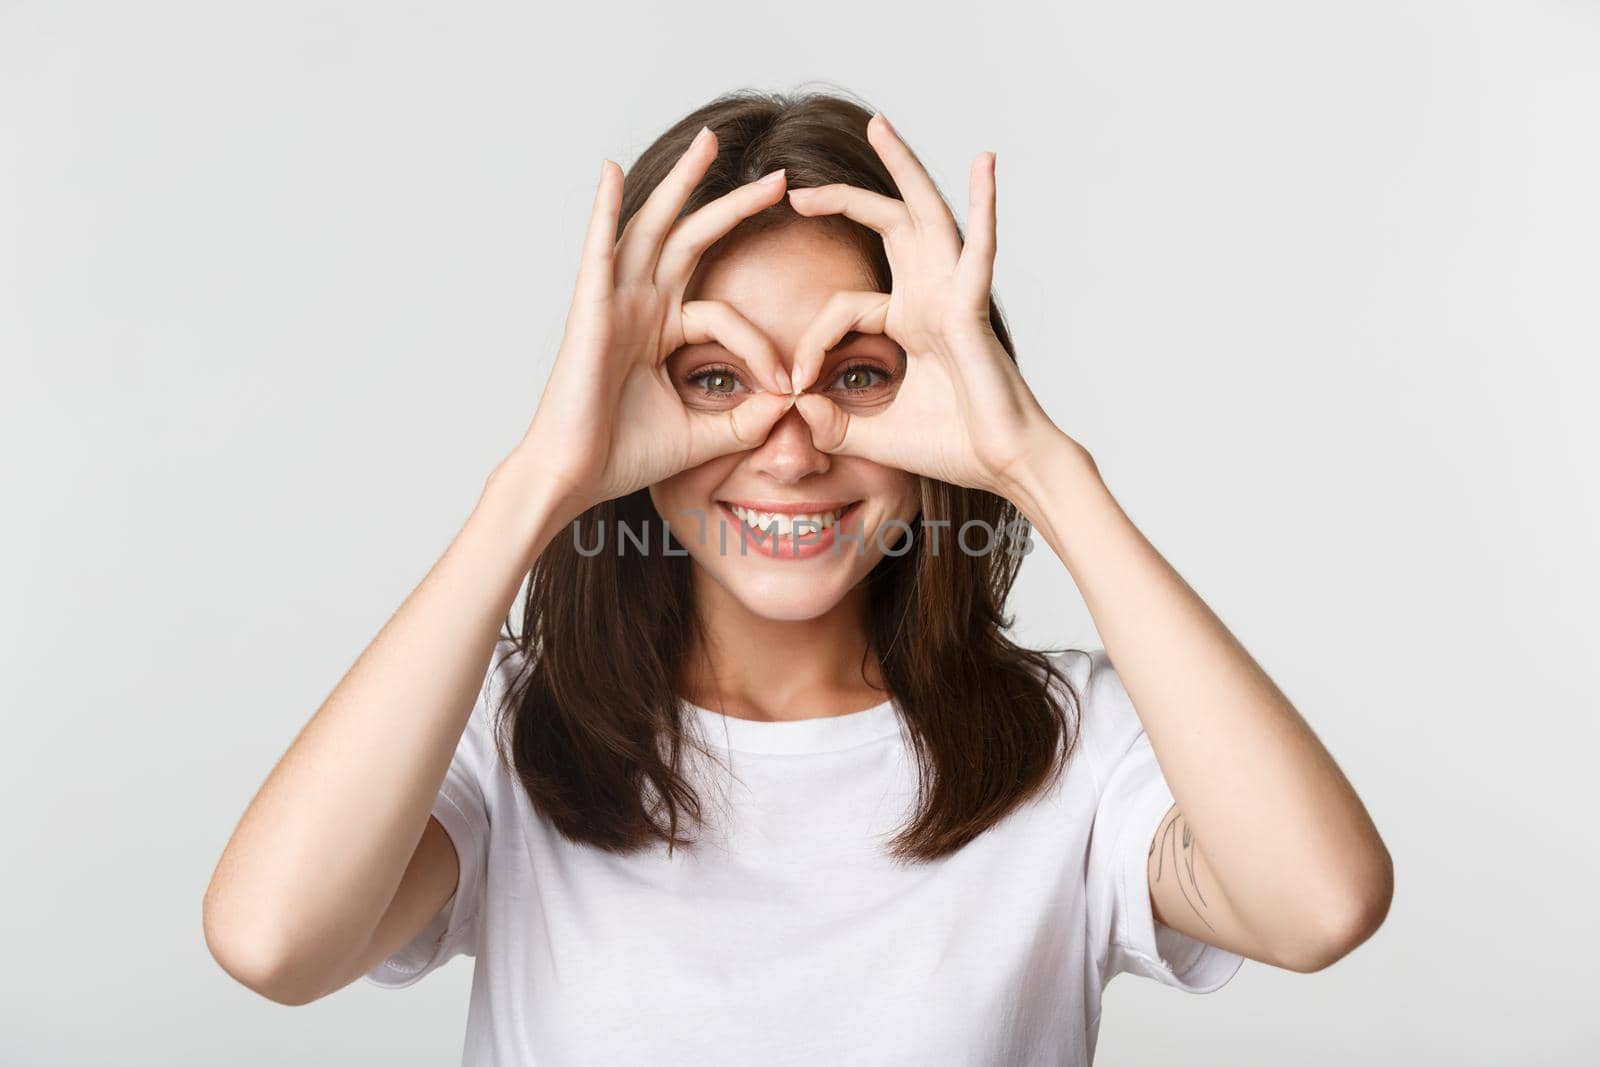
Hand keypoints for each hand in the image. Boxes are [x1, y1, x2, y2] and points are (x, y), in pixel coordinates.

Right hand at [508, 127, 796, 524]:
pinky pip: (598, 252)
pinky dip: (602, 210)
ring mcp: (612, 303)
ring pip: (652, 228)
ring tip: (709, 143)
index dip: (761, 346)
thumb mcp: (702, 435)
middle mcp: (637, 307)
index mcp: (660, 331)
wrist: (575, 478)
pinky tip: (609, 171)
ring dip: (679, 183)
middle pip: (690, 239)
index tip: (790, 384)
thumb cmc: (624, 456)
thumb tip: (792, 404)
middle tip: (778, 176)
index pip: (723, 314)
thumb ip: (746, 419)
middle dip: (732, 204)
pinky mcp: (589, 311)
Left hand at [785, 114, 1072, 496]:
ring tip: (880, 126)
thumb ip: (832, 422)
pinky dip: (984, 206)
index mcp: (910, 321)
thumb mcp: (873, 434)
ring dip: (904, 168)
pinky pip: (979, 250)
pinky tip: (984, 165)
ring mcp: (955, 296)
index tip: (791, 385)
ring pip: (927, 215)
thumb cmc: (953, 448)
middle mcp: (931, 297)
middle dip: (844, 199)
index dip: (808, 343)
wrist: (1005, 467)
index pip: (843, 307)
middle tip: (796, 187)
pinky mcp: (974, 308)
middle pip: (888, 226)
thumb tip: (790, 410)